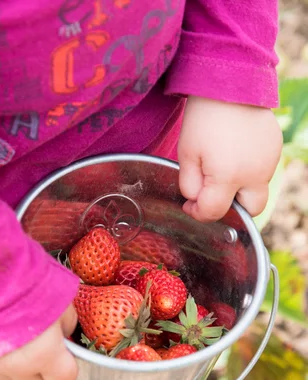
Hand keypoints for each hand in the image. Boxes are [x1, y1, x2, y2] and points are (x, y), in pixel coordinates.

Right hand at [0, 305, 77, 379]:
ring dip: (23, 357)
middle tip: (44, 339)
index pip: (66, 379)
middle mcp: (18, 366)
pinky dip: (4, 349)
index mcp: (44, 355)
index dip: (68, 364)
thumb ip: (67, 325)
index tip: (67, 348)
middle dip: (44, 365)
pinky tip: (3, 325)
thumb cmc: (29, 284)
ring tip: (20, 328)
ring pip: (16, 371)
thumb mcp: (62, 301)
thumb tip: (64, 335)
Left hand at [178, 96, 282, 221]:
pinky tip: (235, 154)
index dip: (198, 213)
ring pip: (257, 192)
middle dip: (230, 209)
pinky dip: (249, 172)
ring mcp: (269, 162)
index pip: (214, 212)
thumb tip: (196, 201)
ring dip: (239, 189)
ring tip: (222, 166)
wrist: (231, 83)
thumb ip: (189, 185)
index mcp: (228, 176)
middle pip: (249, 212)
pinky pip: (263, 172)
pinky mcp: (276, 150)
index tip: (189, 205)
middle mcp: (254, 173)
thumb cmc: (204, 118)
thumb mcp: (186, 154)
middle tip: (212, 194)